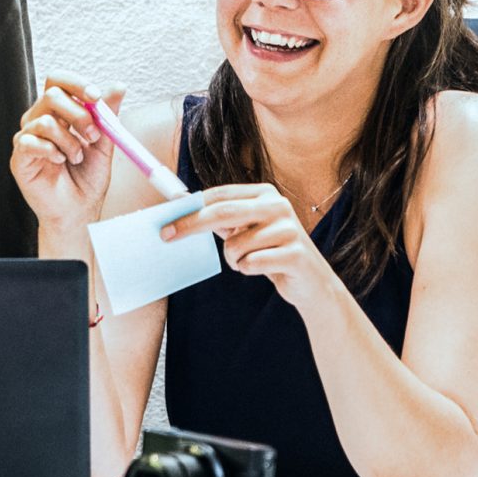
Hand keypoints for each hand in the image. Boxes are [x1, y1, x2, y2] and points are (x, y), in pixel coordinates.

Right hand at [9, 76, 120, 233]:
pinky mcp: (20, 157)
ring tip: (76, 158)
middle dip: (78, 114)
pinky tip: (59, 162)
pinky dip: (51, 151)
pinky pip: (30, 142)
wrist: (79, 211)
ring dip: (69, 141)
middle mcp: (40, 121)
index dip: (76, 84)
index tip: (96, 97)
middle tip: (92, 135)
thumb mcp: (103, 143)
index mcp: (59, 113)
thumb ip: (107, 115)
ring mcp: (28, 138)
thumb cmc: (87, 179)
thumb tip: (118, 86)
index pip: (59, 82)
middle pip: (51, 94)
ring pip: (45, 120)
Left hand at [161, 183, 338, 307]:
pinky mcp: (295, 254)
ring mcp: (289, 229)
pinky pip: (251, 264)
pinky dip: (248, 269)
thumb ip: (222, 218)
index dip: (190, 208)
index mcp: (264, 193)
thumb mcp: (248, 229)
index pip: (219, 195)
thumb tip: (181, 209)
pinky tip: (264, 269)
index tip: (165, 222)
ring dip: (234, 259)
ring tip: (250, 260)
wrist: (312, 283)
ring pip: (234, 246)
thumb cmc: (271, 252)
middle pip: (222, 213)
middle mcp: (278, 205)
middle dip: (191, 225)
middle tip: (167, 236)